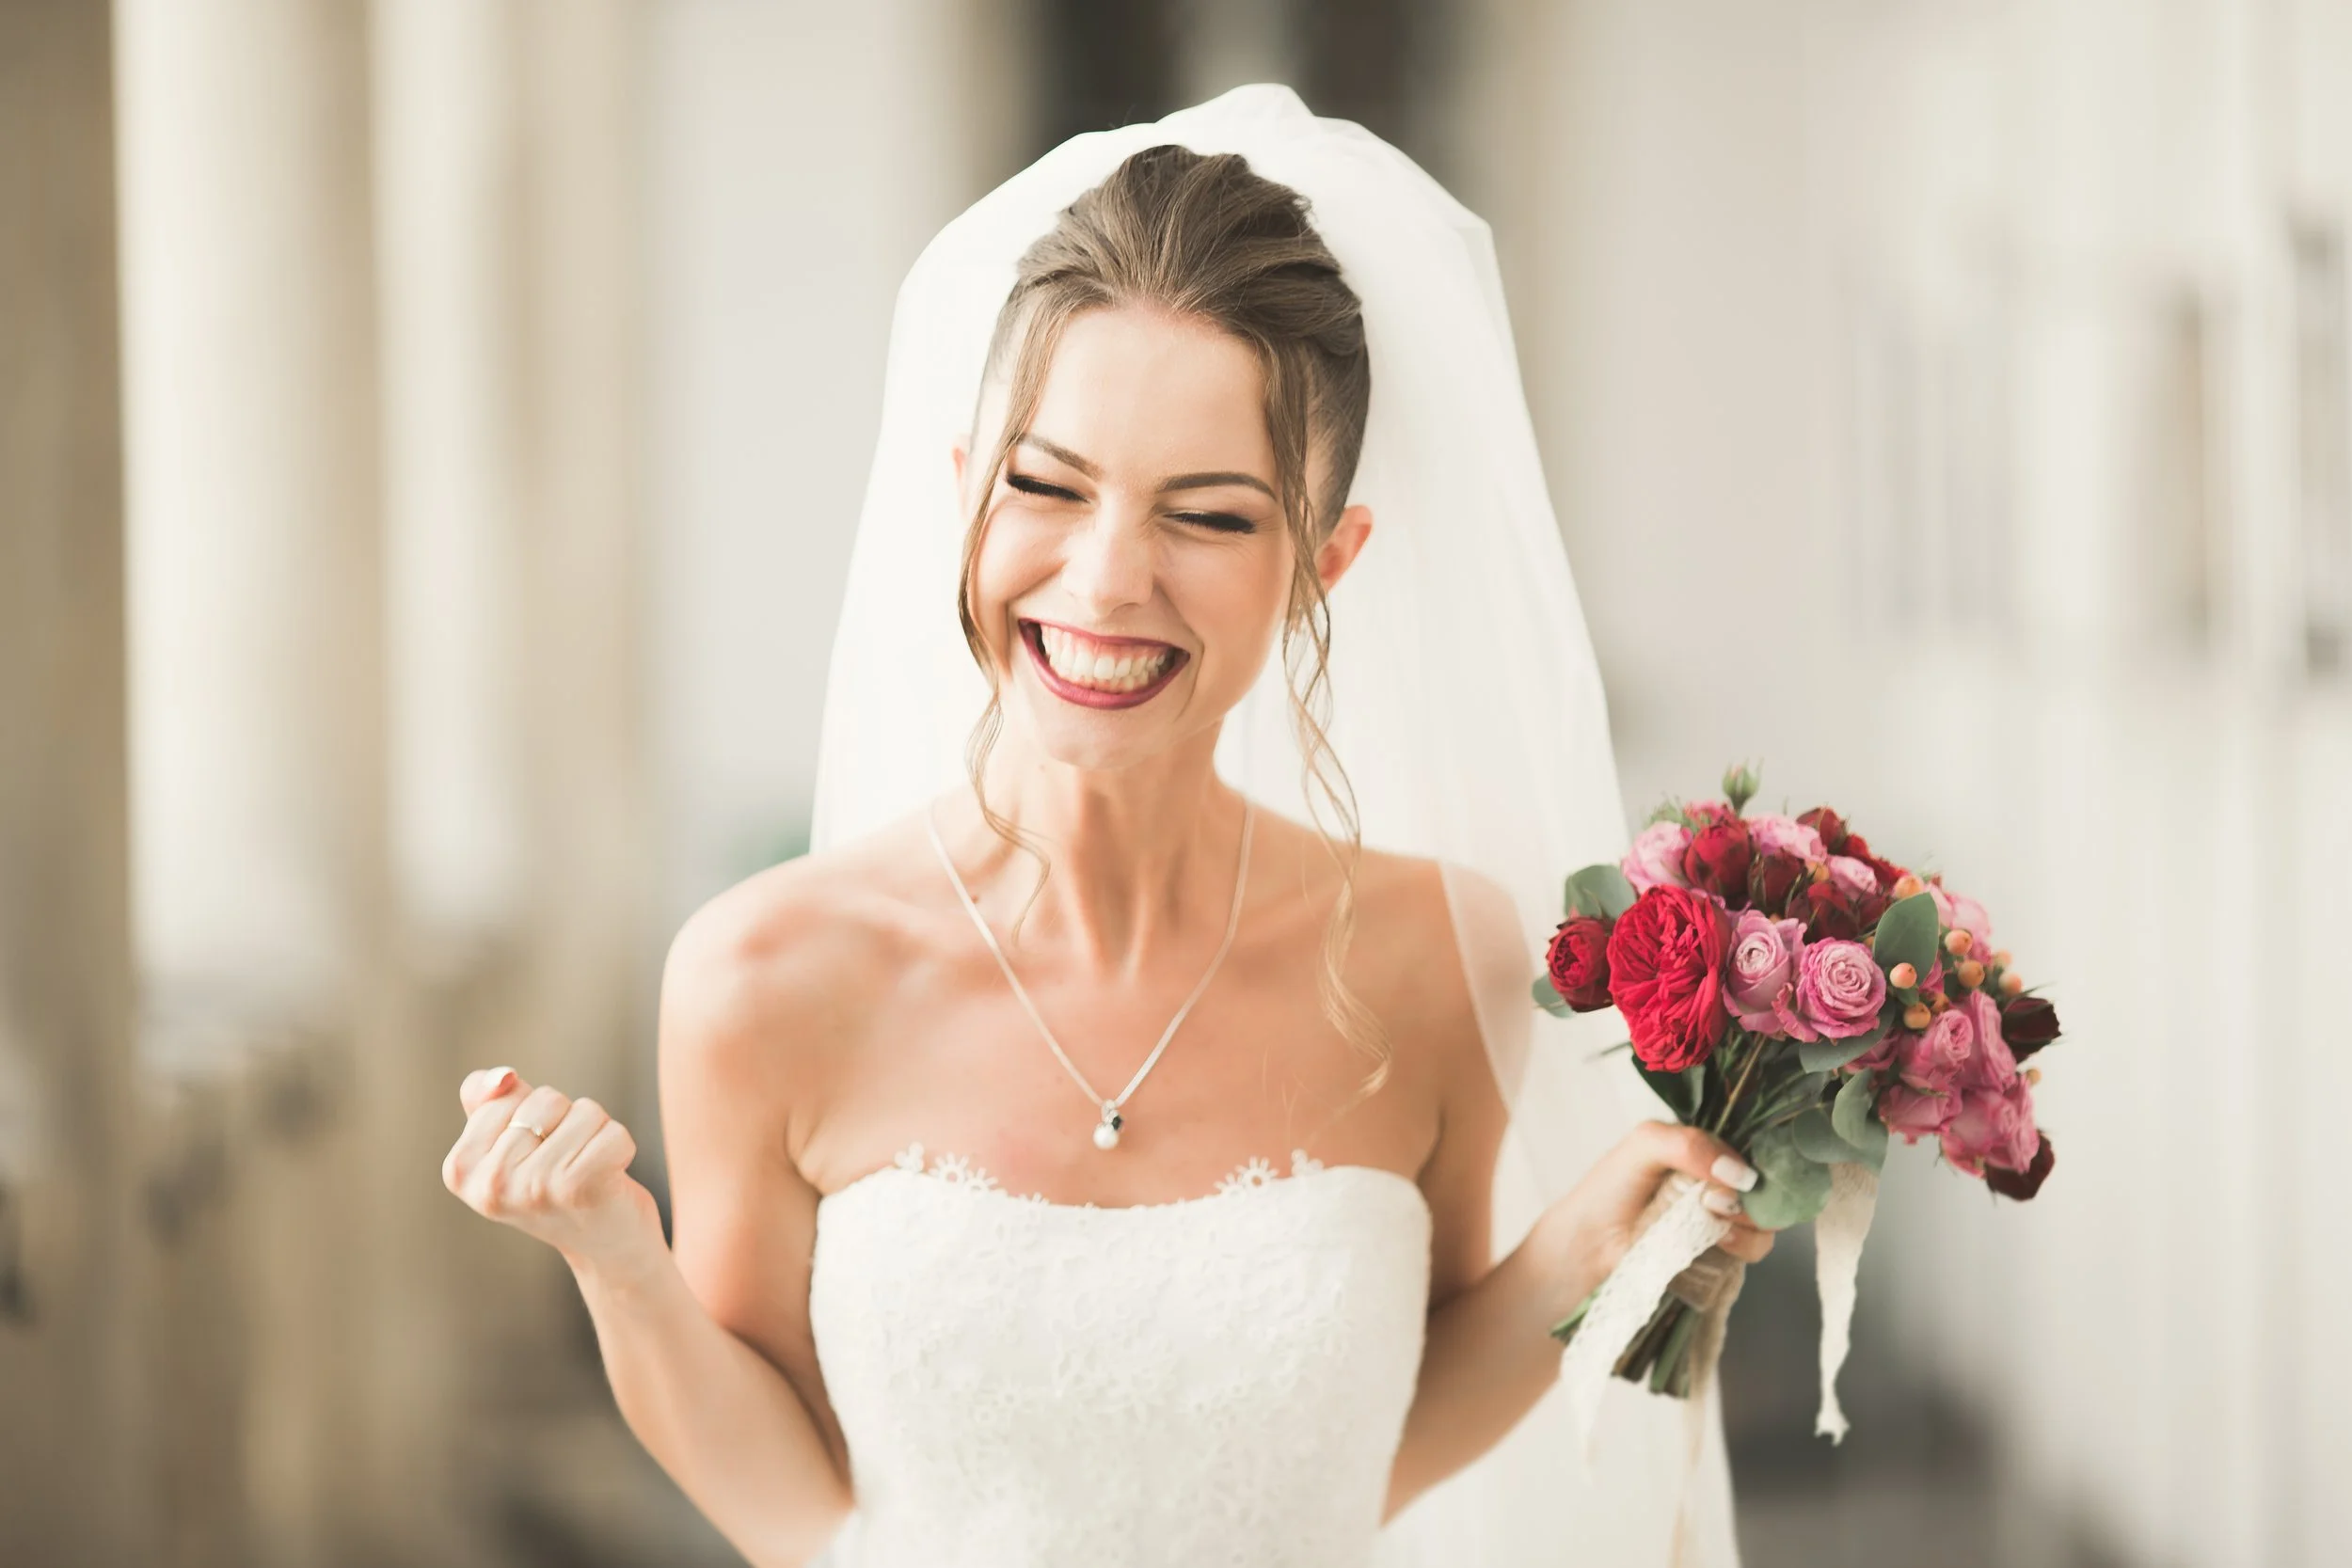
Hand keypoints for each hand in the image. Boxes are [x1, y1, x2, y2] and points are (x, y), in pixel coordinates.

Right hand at [442, 1066, 664, 1274]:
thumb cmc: (557, 1186)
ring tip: (586, 1172)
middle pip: (546, 1099)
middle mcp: (492, 1184)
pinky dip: (621, 1147)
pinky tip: (610, 1180)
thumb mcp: (509, 1144)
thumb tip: (502, 1076)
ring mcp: (534, 1189)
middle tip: (565, 1167)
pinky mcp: (580, 1189)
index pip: (506, 1092)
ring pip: (585, 1111)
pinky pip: (614, 1131)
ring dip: (596, 1134)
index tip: (535, 1154)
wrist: (605, 1247)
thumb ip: (488, 1102)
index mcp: (460, 1170)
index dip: (533, 1113)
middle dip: (566, 1122)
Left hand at [1549, 1121, 1777, 1293]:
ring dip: (1751, 1218)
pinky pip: (1756, 1245)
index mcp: (1703, 1148)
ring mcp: (1722, 1215)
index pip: (1751, 1144)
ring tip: (1715, 1218)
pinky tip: (1722, 1239)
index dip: (1756, 1157)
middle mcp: (1718, 1179)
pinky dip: (1747, 1242)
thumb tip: (1740, 1174)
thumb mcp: (1644, 1144)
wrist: (1591, 1241)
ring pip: (1766, 1214)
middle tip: (1714, 1200)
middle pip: (1765, 1182)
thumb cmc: (1612, 1187)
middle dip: (1753, 1192)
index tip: (1740, 1172)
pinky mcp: (1721, 1248)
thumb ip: (1689, 1144)